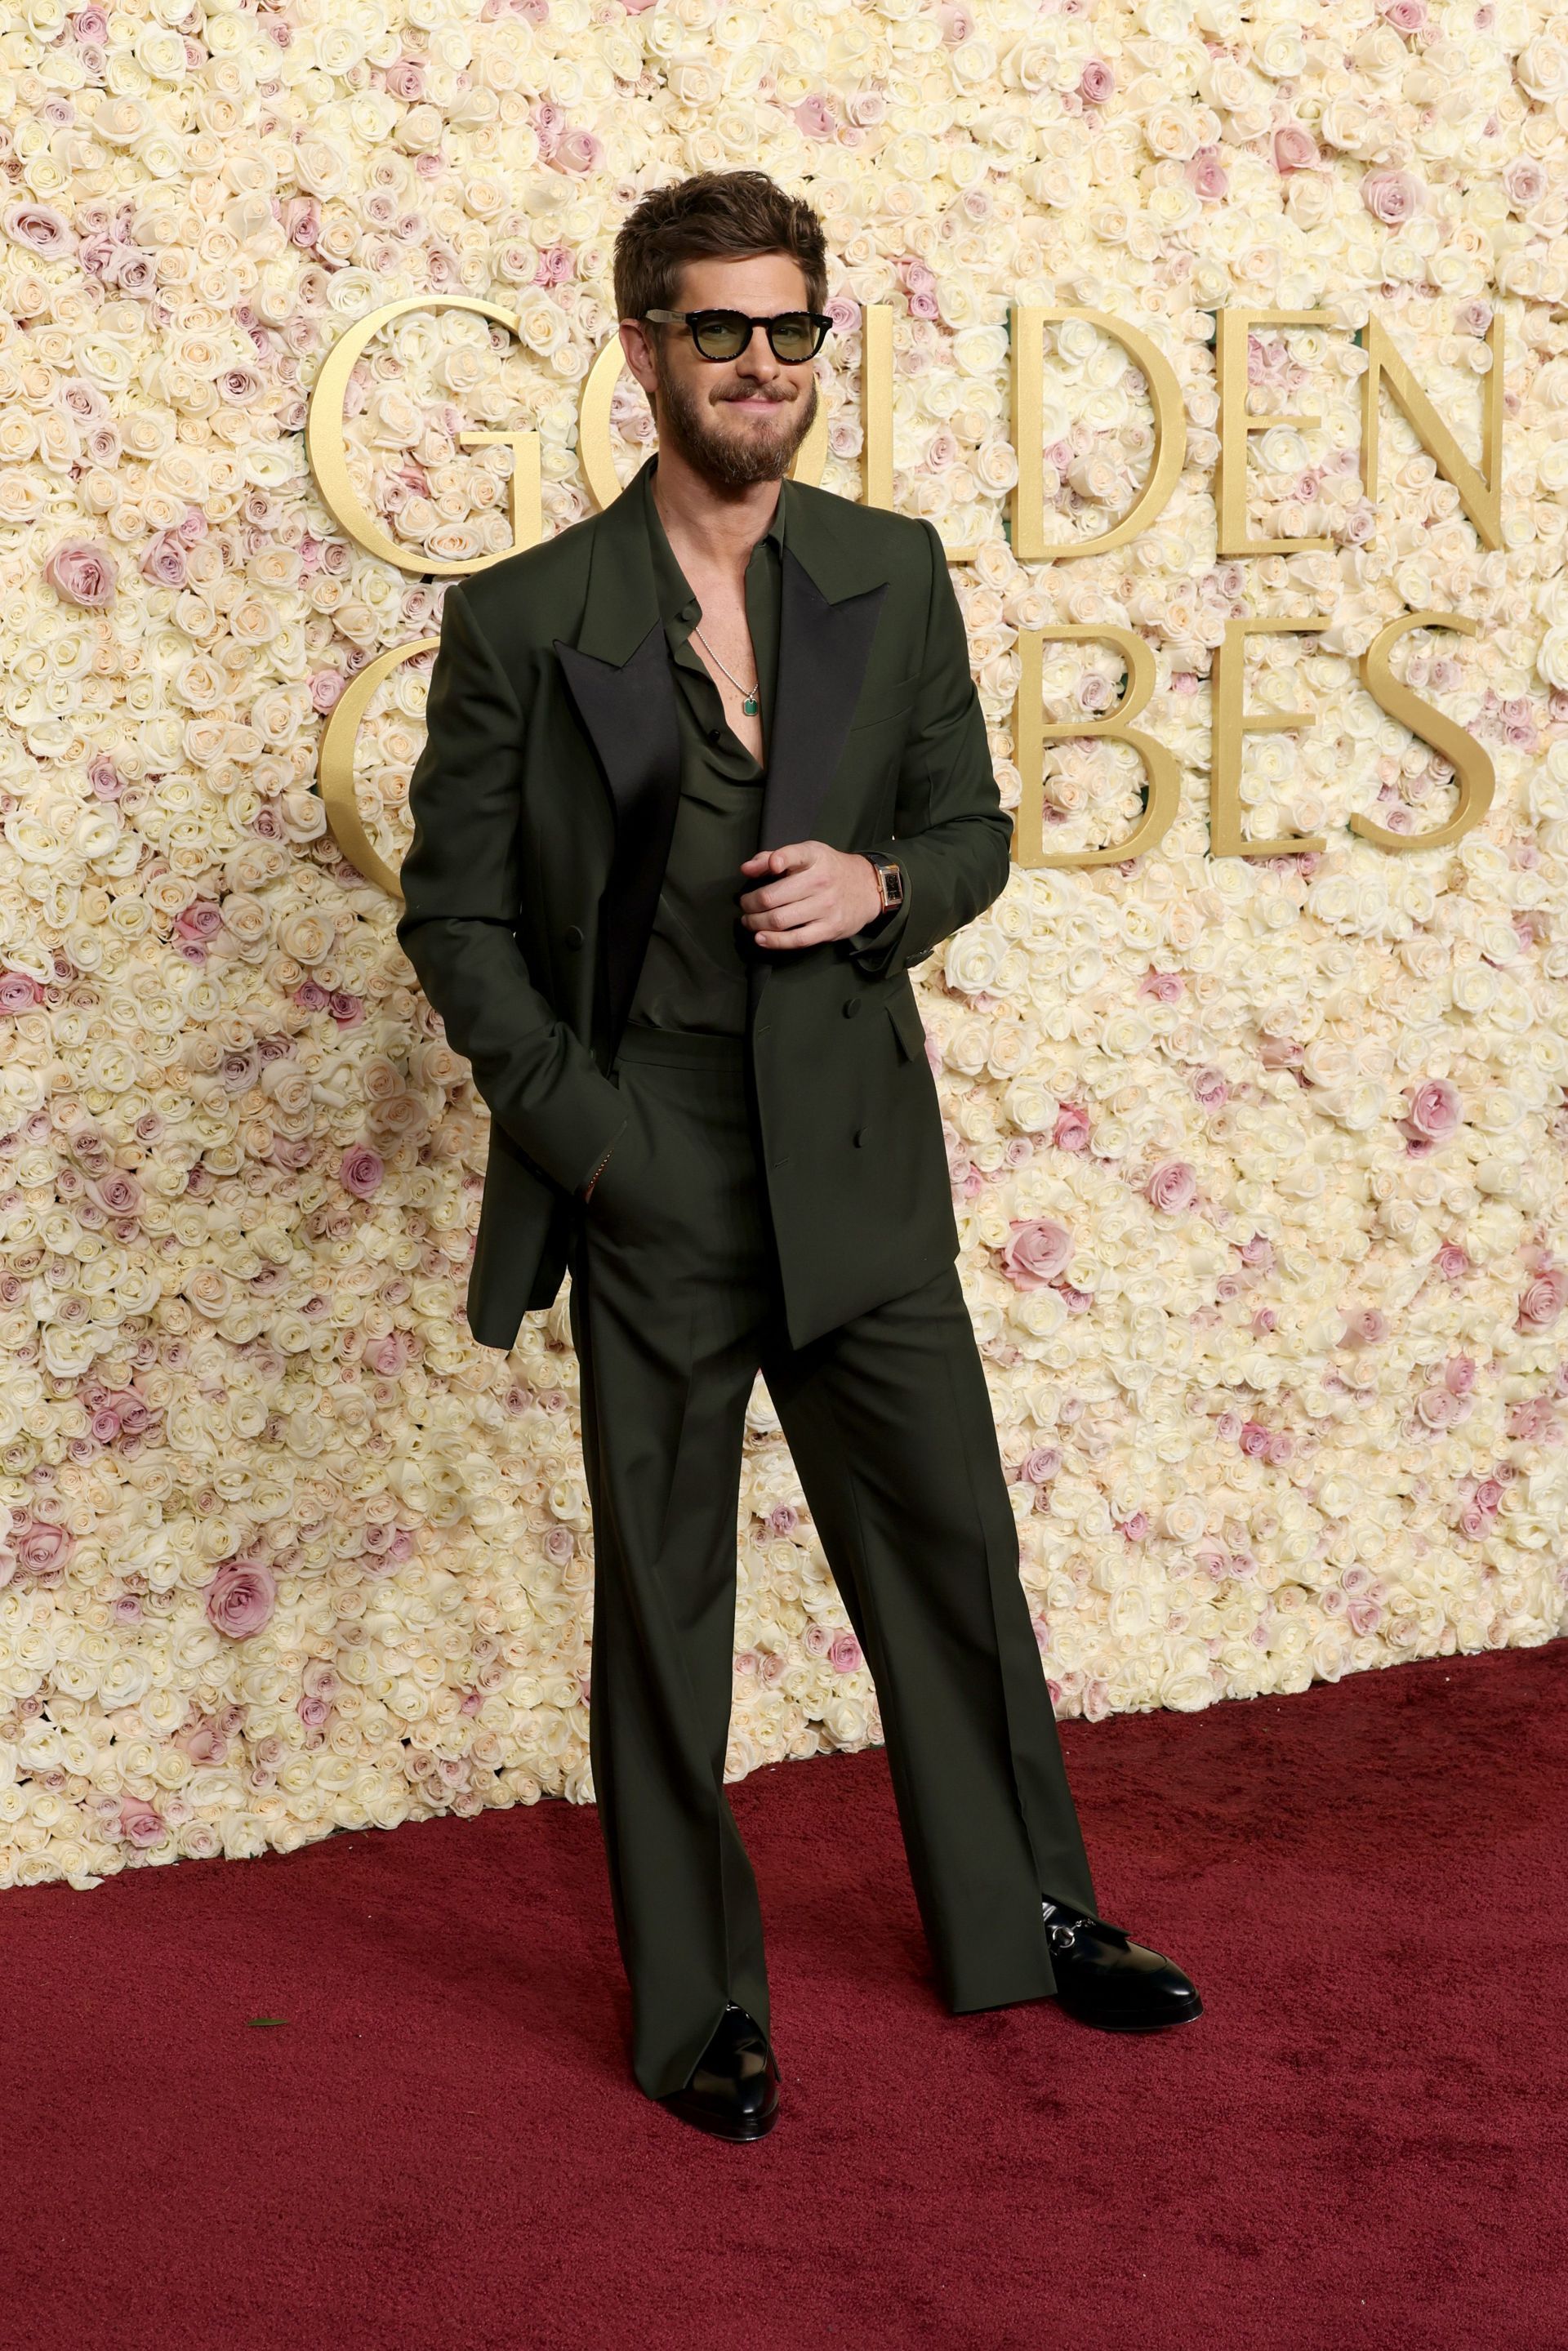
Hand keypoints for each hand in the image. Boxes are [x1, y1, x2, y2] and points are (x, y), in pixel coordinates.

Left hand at [738, 841, 882, 950]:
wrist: (868, 887)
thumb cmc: (830, 870)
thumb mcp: (808, 854)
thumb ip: (773, 857)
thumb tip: (746, 869)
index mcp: (814, 858)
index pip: (793, 855)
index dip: (774, 861)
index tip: (760, 869)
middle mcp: (820, 881)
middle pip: (772, 897)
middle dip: (750, 904)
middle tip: (745, 905)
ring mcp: (826, 907)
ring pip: (779, 920)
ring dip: (756, 923)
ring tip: (749, 921)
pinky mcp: (829, 928)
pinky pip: (796, 939)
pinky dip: (774, 941)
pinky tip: (761, 938)